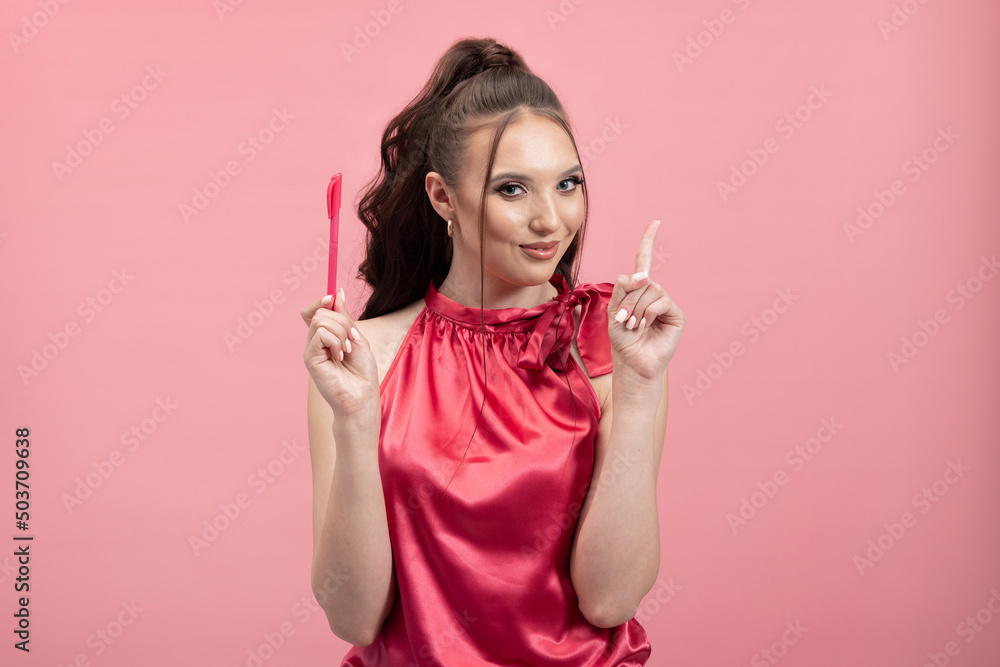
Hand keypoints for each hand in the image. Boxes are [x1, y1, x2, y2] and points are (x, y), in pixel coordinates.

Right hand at [300, 288, 379, 418]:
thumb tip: (336, 293)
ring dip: (341, 333)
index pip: (313, 310)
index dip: (321, 301)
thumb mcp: (356, 337)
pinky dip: (336, 341)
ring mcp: (311, 350)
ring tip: (346, 351)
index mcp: (325, 336)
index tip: (332, 297)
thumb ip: (344, 317)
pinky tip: (340, 357)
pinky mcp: (310, 359)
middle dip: (342, 322)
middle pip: (320, 312)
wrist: (362, 396)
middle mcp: (314, 342)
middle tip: (351, 341)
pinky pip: (320, 334)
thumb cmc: (362, 372)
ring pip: (321, 320)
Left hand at [607, 219, 685, 381]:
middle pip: (641, 280)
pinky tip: (645, 326)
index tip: (656, 222)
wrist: (632, 362)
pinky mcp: (676, 313)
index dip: (648, 242)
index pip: (644, 261)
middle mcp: (653, 292)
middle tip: (624, 320)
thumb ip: (623, 288)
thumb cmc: (621, 339)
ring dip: (636, 309)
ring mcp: (666, 302)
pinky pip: (661, 301)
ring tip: (634, 326)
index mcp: (638, 289)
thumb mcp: (614, 310)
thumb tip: (644, 275)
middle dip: (628, 300)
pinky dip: (648, 313)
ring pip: (650, 290)